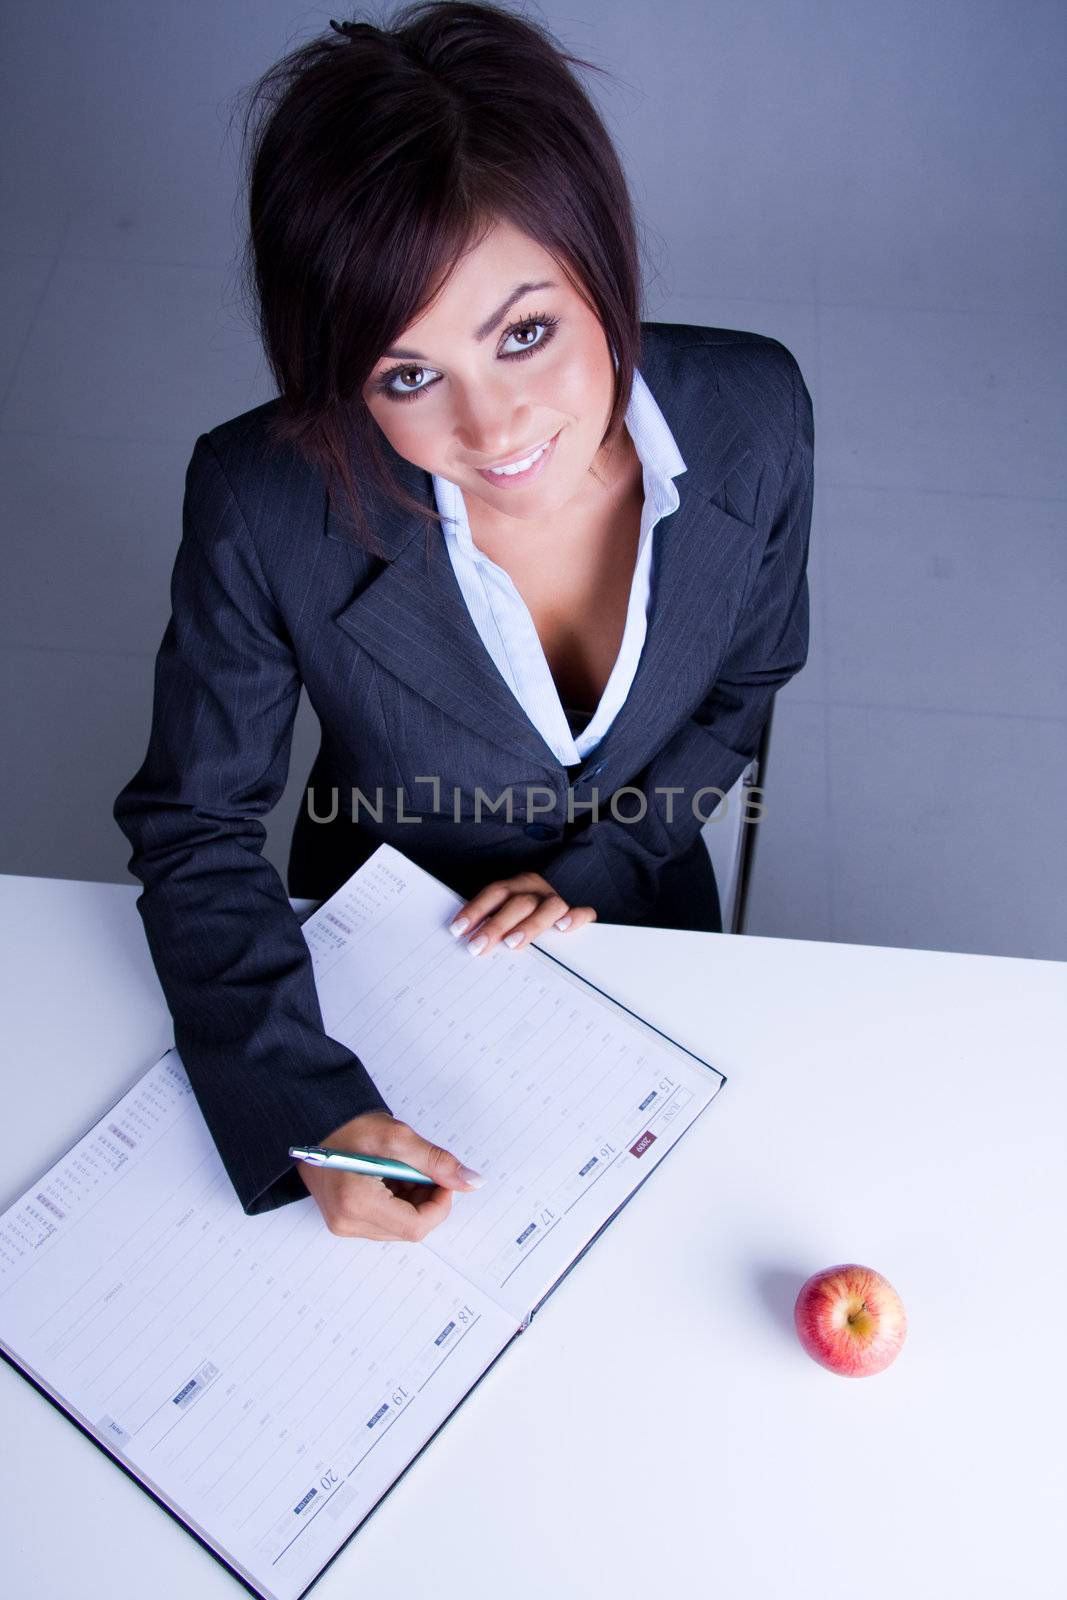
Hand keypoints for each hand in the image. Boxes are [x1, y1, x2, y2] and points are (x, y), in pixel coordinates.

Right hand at [295, 1110, 482, 1240]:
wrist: (314, 1124)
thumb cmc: (348, 1126)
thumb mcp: (397, 1138)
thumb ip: (436, 1163)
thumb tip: (471, 1182)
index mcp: (356, 1203)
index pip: (416, 1226)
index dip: (439, 1204)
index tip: (443, 1178)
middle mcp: (347, 1223)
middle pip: (409, 1229)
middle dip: (426, 1200)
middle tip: (422, 1168)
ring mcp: (343, 1225)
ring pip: (399, 1227)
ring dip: (413, 1201)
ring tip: (401, 1169)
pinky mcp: (345, 1222)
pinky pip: (385, 1222)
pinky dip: (398, 1201)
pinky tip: (390, 1177)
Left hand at [448, 871, 596, 956]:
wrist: (549, 903)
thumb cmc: (518, 915)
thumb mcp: (502, 912)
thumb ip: (487, 923)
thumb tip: (464, 940)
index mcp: (515, 885)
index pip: (493, 893)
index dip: (475, 909)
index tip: (458, 930)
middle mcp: (536, 889)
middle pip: (518, 902)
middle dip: (496, 925)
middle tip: (478, 946)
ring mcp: (556, 901)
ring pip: (547, 907)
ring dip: (529, 925)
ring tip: (512, 943)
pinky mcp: (575, 914)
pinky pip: (582, 912)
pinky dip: (575, 918)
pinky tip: (563, 928)